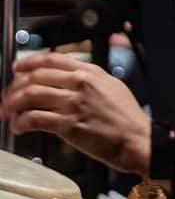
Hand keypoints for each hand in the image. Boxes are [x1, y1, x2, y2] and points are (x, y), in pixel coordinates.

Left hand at [1, 53, 150, 175]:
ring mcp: (73, 104)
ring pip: (30, 95)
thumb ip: (90, 80)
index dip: (29, 62)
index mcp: (90, 72)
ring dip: (12, 104)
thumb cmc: (128, 117)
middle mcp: (80, 84)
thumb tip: (68, 80)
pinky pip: (33, 119)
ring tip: (8, 113)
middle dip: (15, 87)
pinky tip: (19, 127)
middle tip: (8, 97)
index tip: (17, 68)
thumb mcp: (113, 87)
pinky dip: (20, 123)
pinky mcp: (68, 125)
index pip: (51, 59)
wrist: (137, 139)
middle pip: (35, 77)